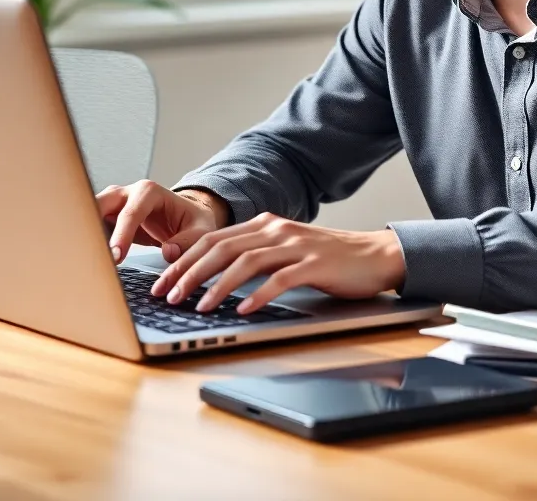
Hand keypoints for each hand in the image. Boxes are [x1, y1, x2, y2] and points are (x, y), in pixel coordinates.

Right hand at [96, 180, 227, 263]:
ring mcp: (113, 203)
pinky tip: (85, 257)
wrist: (186, 216)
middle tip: (89, 254)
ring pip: (89, 212)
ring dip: (84, 233)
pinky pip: (91, 226)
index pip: (130, 212)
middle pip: (100, 204)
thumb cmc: (193, 221)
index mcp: (149, 192)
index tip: (116, 257)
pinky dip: (86, 240)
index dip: (121, 235)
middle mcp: (127, 193)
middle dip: (92, 226)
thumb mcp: (201, 230)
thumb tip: (169, 252)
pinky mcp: (106, 217)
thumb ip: (188, 241)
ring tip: (81, 257)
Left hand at [152, 212, 406, 315]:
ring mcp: (296, 245)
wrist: (375, 255)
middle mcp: (276, 230)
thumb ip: (254, 255)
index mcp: (264, 224)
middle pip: (222, 247)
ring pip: (245, 261)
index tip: (161, 280)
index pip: (213, 239)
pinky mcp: (315, 264)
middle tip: (167, 295)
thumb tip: (212, 276)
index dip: (184, 259)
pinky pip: (280, 279)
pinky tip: (243, 311)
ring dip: (217, 285)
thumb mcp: (285, 250)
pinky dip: (258, 295)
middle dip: (190, 272)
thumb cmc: (327, 260)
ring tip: (197, 307)